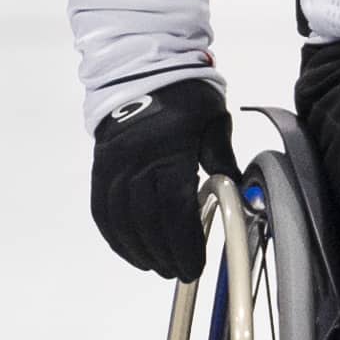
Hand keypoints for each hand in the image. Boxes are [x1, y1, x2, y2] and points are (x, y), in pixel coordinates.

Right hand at [87, 78, 233, 279]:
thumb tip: (240, 197)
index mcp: (168, 151)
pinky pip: (102, 210)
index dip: (184, 243)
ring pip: (122, 220)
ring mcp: (112, 166)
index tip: (194, 265)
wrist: (141, 66)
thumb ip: (223, 161)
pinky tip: (131, 251)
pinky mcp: (99, 168)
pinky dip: (116, 236)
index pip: (174, 209)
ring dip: (140, 250)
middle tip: (180, 273)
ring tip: (158, 267)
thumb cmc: (185, 96)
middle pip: (147, 221)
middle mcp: (135, 162)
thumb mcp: (214, 123)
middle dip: (164, 253)